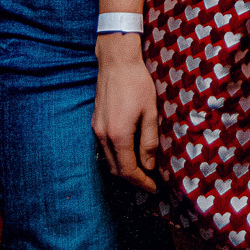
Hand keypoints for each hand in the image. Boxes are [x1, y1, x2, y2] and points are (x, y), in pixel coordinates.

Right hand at [93, 36, 159, 190]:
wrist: (116, 61)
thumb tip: (148, 166)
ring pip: (108, 159)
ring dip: (124, 168)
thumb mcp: (150, 112)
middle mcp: (103, 135)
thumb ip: (149, 141)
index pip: (128, 170)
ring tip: (142, 169)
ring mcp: (96, 129)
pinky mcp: (95, 122)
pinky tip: (130, 152)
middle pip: (116, 169)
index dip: (141, 182)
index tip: (154, 187)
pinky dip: (117, 156)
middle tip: (150, 181)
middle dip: (133, 178)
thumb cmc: (137, 83)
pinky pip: (105, 148)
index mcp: (118, 135)